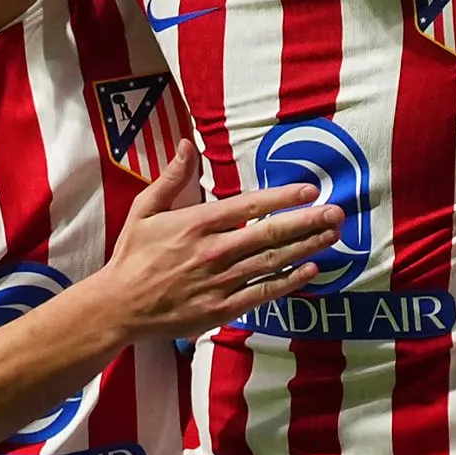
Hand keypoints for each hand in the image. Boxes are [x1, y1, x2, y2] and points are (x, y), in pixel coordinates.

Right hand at [102, 141, 341, 338]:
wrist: (118, 307)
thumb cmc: (133, 256)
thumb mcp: (145, 210)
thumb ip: (171, 179)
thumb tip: (185, 145)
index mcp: (197, 224)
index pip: (249, 206)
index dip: (282, 198)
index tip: (310, 190)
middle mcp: (214, 251)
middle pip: (270, 234)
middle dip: (308, 222)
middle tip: (337, 212)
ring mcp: (220, 282)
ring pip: (273, 262)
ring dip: (307, 248)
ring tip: (332, 236)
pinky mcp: (222, 308)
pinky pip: (263, 293)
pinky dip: (289, 282)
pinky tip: (311, 271)